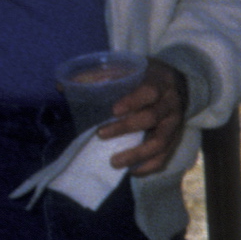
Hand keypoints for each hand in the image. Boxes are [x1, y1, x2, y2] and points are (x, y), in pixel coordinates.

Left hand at [103, 57, 189, 171]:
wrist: (178, 84)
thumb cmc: (146, 76)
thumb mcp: (129, 68)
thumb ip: (99, 75)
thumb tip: (62, 88)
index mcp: (160, 82)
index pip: (149, 92)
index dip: (133, 101)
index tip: (113, 111)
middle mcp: (171, 104)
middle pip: (152, 118)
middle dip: (126, 128)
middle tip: (101, 135)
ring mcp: (175, 123)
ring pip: (161, 142)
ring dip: (137, 154)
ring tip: (114, 162)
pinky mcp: (175, 138)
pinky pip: (165, 156)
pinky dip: (149, 166)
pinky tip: (132, 171)